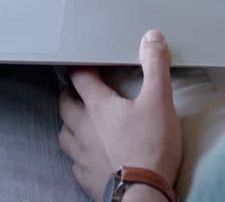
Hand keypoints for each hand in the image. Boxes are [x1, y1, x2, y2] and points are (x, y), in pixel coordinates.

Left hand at [58, 30, 182, 199]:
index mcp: (98, 106)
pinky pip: (74, 162)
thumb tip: (152, 38)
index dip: (80, 68)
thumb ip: (155, 67)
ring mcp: (82, 154)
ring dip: (69, 125)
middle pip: (66, 105)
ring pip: (65, 134)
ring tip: (79, 122)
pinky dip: (78, 155)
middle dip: (70, 95)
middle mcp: (83, 128)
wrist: (142, 194)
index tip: (83, 63)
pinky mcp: (86, 177)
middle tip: (77, 91)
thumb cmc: (150, 148)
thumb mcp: (160, 101)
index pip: (80, 78)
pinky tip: (87, 156)